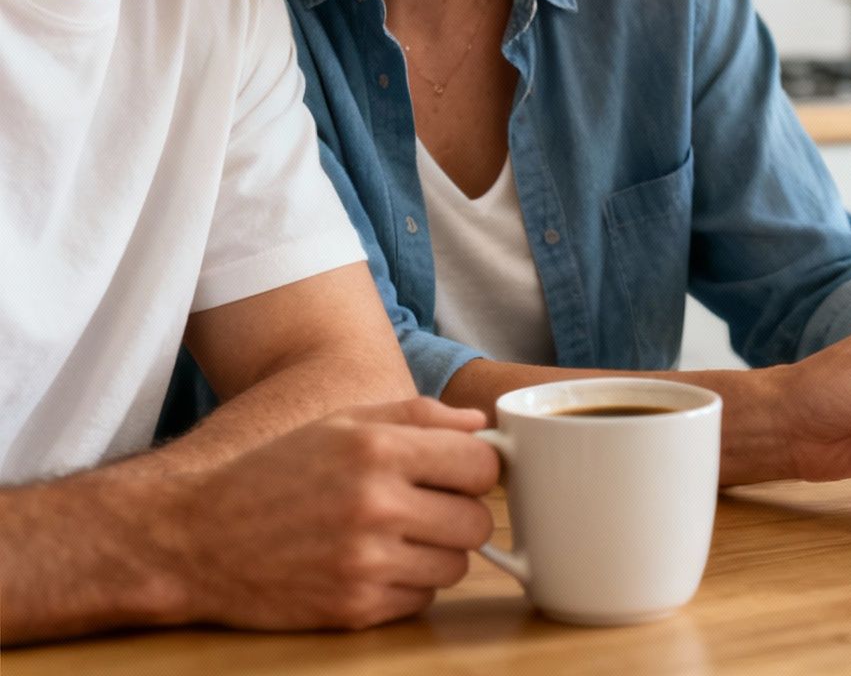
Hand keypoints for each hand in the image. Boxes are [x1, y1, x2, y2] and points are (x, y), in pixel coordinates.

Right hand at [160, 397, 500, 630]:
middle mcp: (376, 505)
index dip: (475, 470)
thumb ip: (417, 415)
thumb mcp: (340, 424)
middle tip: (423, 509)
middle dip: (458, 515)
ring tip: (392, 537)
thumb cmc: (275, 473)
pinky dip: (406, 586)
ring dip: (435, 554)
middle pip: (478, 522)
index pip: (483, 466)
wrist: (194, 539)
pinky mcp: (354, 609)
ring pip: (457, 565)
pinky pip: (421, 600)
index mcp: (378, 450)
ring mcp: (365, 562)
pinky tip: (370, 566)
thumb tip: (482, 424)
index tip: (455, 475)